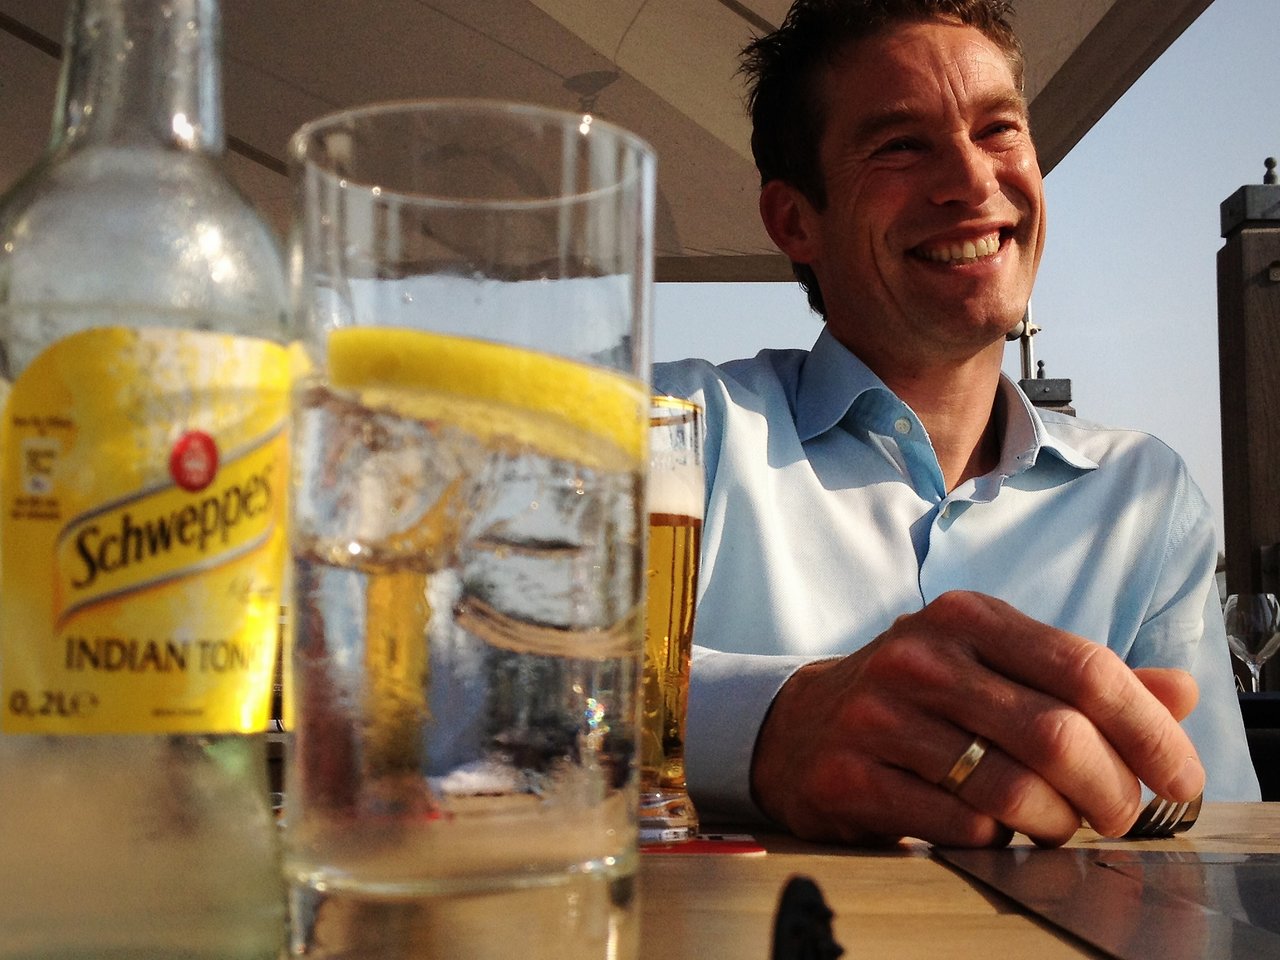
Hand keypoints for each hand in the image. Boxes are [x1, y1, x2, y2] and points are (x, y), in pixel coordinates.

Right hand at [748, 590, 1204, 846]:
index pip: (1085, 667)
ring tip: (1057, 827)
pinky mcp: (852, 774)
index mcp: (967, 617)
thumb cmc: (914, 696)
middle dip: (1111, 792)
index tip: (1181, 778)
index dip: (1149, 730)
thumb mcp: (992, 663)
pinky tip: (992, 829)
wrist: (799, 724)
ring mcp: (880, 715)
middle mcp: (921, 657)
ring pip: (1011, 789)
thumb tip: (1179, 691)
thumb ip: (1081, 677)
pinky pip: (958, 824)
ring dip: (1057, 824)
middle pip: (1057, 733)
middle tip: (1121, 817)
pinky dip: (995, 839)